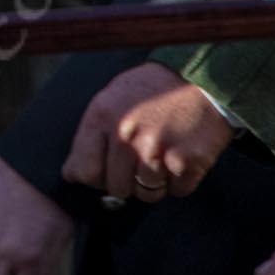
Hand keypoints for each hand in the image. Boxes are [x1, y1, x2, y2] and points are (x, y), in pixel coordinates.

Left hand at [63, 62, 233, 200]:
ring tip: (163, 154)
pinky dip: (180, 181)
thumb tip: (72, 173)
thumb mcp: (113, 97)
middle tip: (141, 159)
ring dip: (155, 182)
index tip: (103, 174)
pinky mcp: (185, 162)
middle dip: (127, 180)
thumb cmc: (155, 90)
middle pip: (116, 188)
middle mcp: (125, 135)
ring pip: (147, 194)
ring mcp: (156, 150)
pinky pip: (176, 191)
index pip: (84, 170)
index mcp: (102, 116)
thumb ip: (92, 134)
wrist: (203, 80)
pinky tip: (181, 156)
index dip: (94, 177)